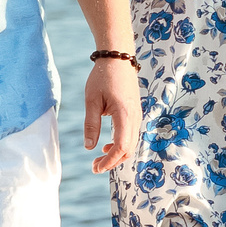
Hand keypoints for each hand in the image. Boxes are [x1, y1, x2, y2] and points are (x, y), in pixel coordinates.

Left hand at [85, 57, 139, 173]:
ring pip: (131, 144)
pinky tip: (106, 145)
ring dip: (116, 154)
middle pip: (128, 149)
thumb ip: (91, 124)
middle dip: (112, 162)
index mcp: (125, 115)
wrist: (118, 59)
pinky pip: (131, 136)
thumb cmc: (103, 77)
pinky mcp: (135, 114)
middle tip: (94, 166)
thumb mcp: (91, 100)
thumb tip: (88, 147)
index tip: (95, 168)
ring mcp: (137, 116)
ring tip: (99, 158)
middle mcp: (135, 118)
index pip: (121, 147)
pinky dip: (120, 145)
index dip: (109, 161)